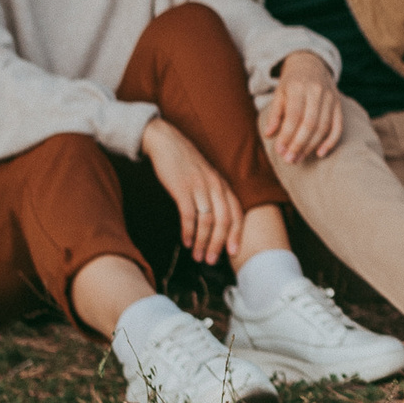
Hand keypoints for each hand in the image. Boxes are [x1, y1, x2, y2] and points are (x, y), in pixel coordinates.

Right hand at [142, 118, 241, 265]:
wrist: (166, 141)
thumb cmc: (185, 164)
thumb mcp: (206, 177)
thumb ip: (213, 196)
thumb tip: (215, 225)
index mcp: (223, 185)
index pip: (237, 213)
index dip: (237, 235)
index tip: (233, 253)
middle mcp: (215, 186)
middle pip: (224, 220)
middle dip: (219, 244)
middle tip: (211, 261)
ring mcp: (199, 186)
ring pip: (207, 220)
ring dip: (203, 242)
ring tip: (197, 256)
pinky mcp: (182, 187)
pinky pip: (188, 214)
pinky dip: (188, 231)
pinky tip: (185, 241)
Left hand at [261, 51, 343, 163]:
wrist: (311, 65)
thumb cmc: (292, 83)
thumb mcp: (279, 93)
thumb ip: (275, 114)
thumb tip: (269, 135)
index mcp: (299, 87)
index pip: (294, 115)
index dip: (287, 135)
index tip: (279, 151)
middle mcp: (317, 92)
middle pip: (310, 123)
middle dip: (299, 144)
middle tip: (289, 160)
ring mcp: (330, 98)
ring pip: (323, 127)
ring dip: (311, 146)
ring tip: (299, 158)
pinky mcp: (339, 105)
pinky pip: (338, 126)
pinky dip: (331, 142)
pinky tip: (320, 153)